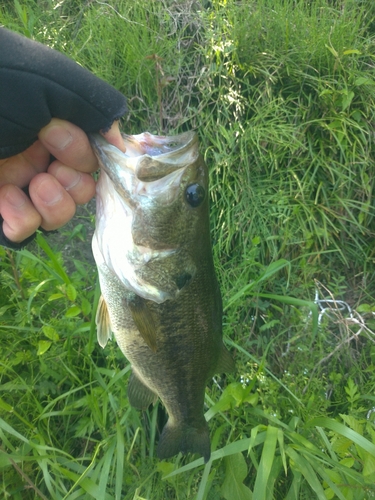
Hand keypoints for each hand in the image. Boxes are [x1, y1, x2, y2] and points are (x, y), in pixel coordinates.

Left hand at [0, 118, 124, 243]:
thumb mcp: (44, 91)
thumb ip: (89, 109)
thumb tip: (117, 140)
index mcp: (49, 126)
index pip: (92, 150)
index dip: (94, 155)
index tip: (79, 146)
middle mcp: (36, 157)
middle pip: (83, 185)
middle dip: (78, 182)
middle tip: (55, 169)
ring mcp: (19, 186)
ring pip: (63, 211)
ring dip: (59, 202)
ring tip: (37, 186)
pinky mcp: (2, 213)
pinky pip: (28, 228)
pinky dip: (24, 218)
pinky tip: (6, 197)